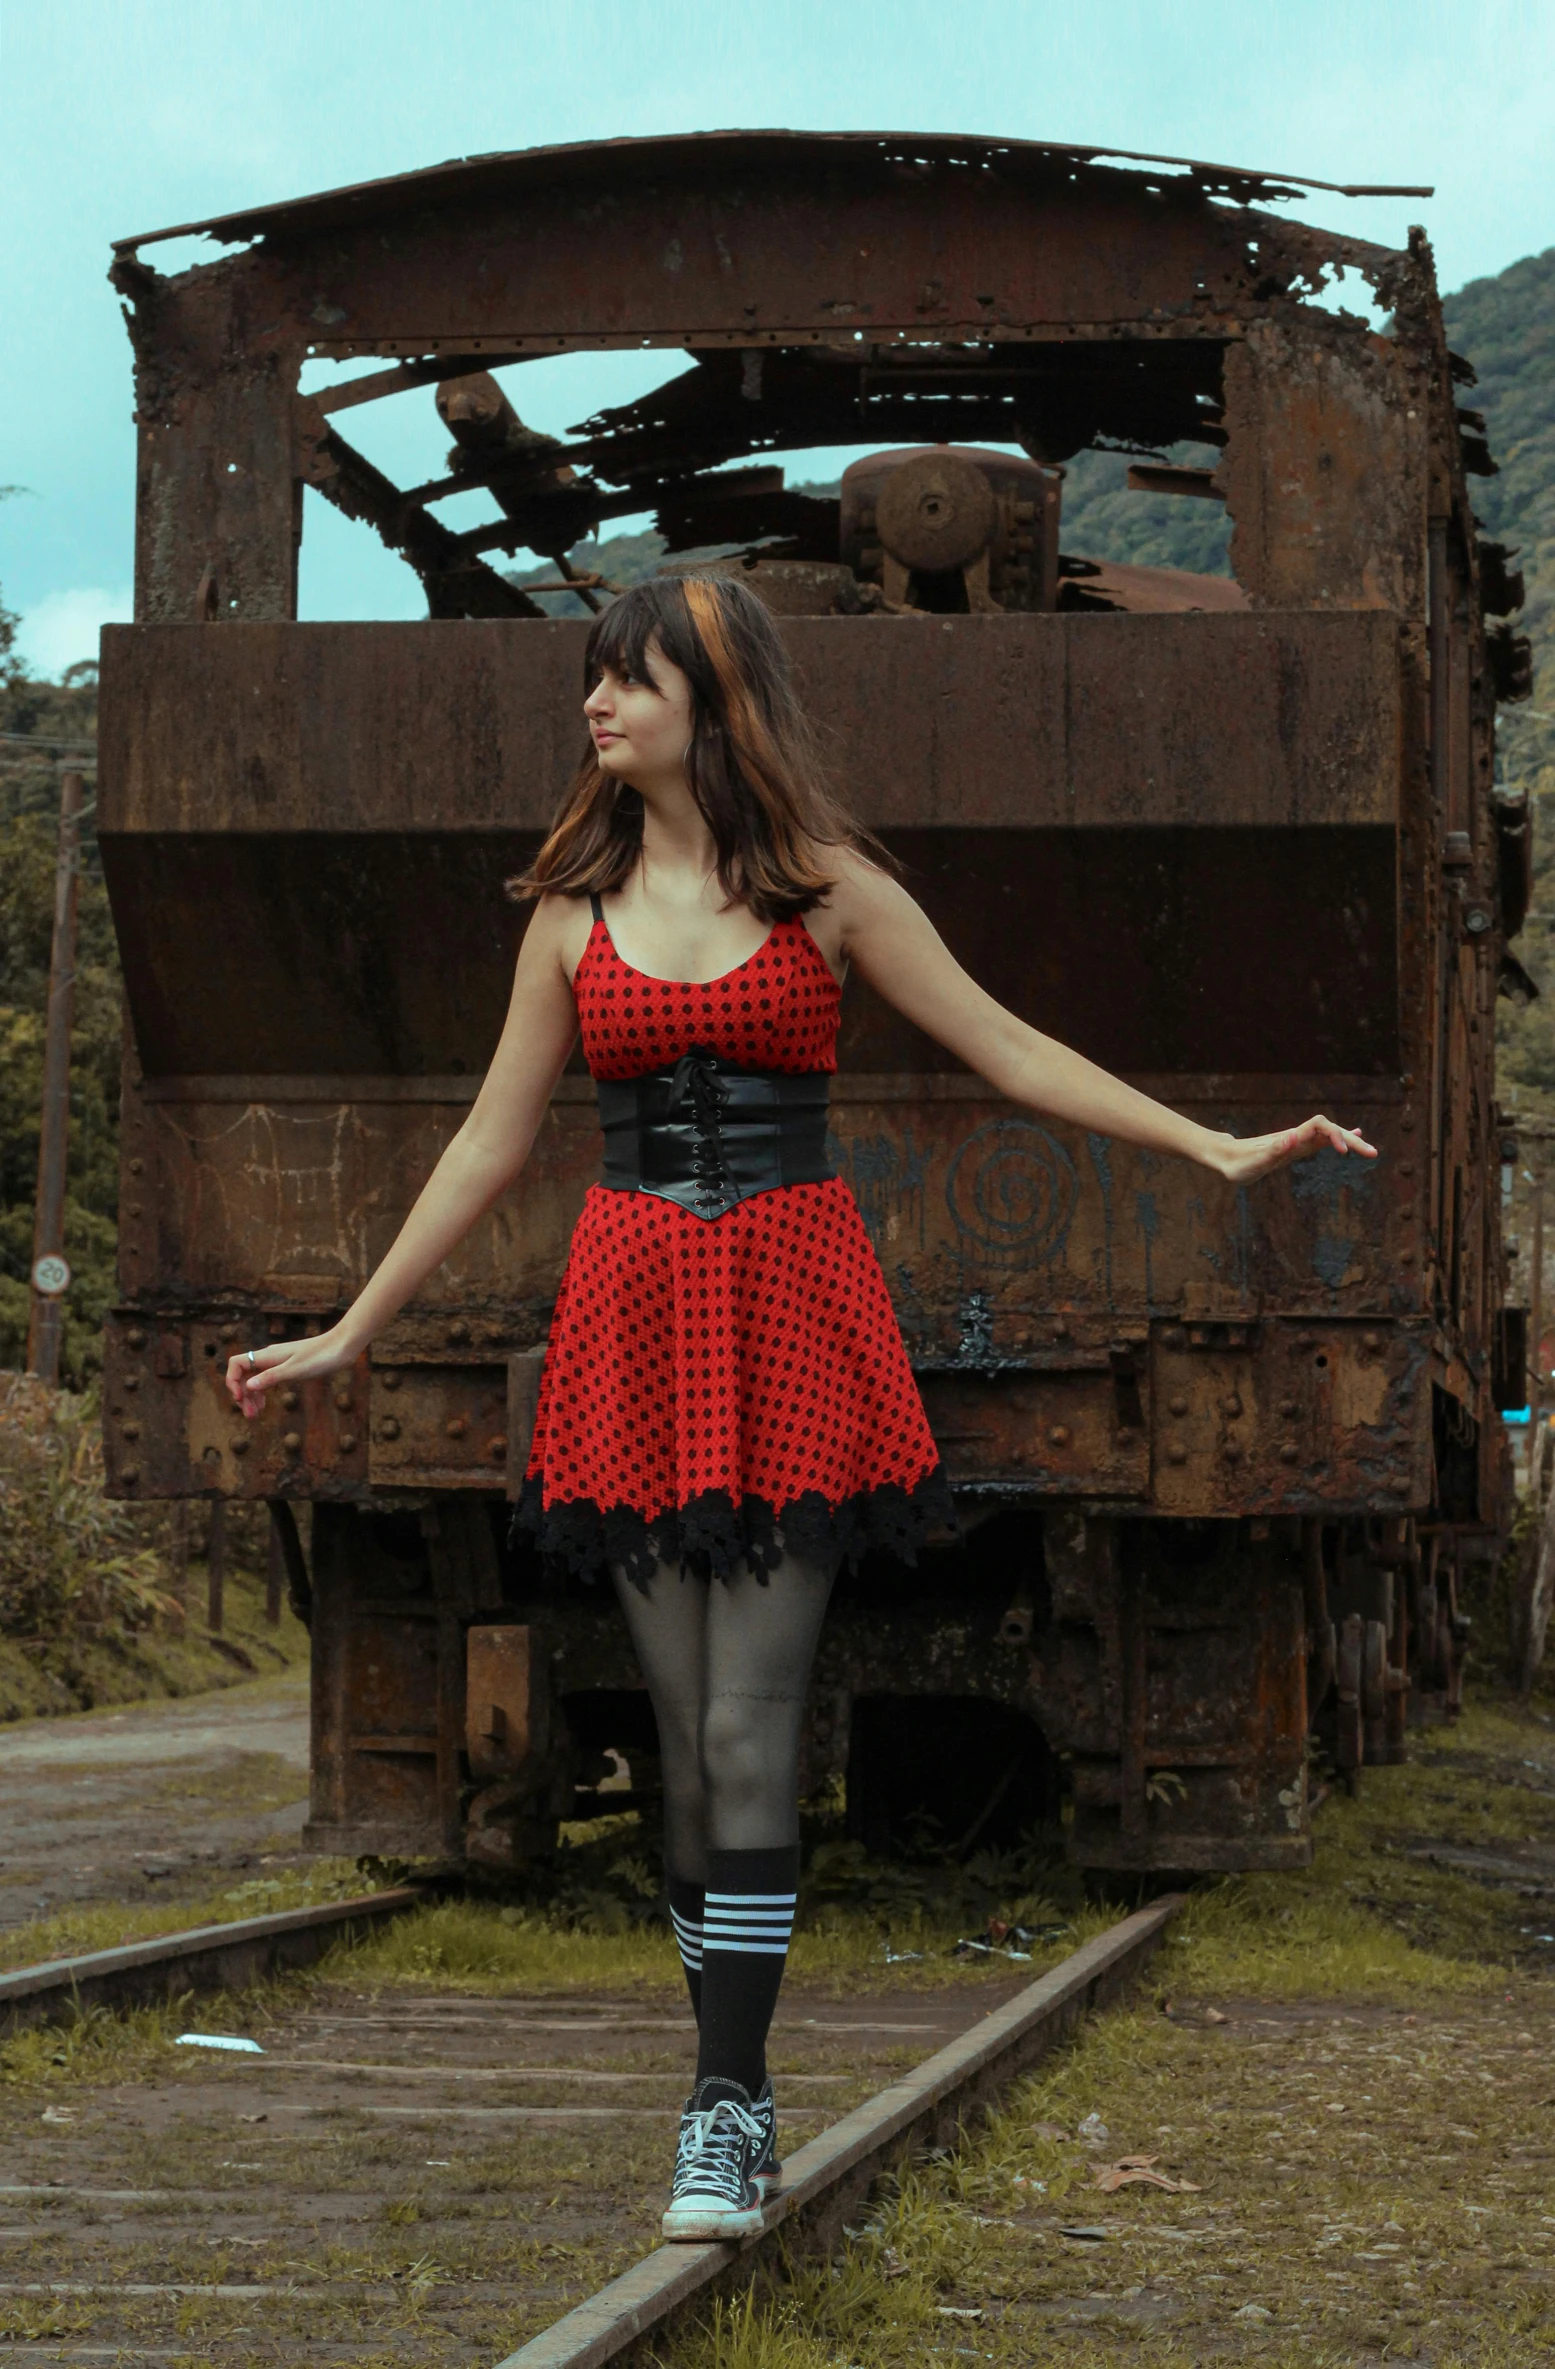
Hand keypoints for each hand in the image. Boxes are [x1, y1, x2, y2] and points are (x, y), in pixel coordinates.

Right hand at [224, 1324, 360, 1419]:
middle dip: (242, 1394)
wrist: (343, 1346)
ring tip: (254, 1415)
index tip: (241, 1399)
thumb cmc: (321, 1356)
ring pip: (255, 1378)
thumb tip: (248, 1386)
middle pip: (244, 1374)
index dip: (232, 1381)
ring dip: (251, 1396)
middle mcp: (269, 1357)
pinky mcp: (289, 1367)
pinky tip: (264, 1404)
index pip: (237, 1364)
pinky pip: (267, 1379)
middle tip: (249, 1415)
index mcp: (268, 1356)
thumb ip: (271, 1377)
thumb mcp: (296, 1370)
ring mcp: (278, 1362)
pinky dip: (263, 1392)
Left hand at [1206, 1113, 1377, 1187]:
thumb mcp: (1254, 1160)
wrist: (1224, 1158)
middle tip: (1374, 1153)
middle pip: (1330, 1131)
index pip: (1321, 1127)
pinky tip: (1349, 1140)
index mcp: (1290, 1138)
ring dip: (1349, 1141)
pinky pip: (1321, 1142)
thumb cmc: (1237, 1163)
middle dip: (1352, 1141)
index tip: (1344, 1152)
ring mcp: (1296, 1142)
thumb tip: (1293, 1136)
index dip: (1335, 1135)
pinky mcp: (1294, 1149)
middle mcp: (1296, 1137)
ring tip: (1369, 1149)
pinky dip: (1338, 1140)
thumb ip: (1273, 1149)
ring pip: (1328, 1135)